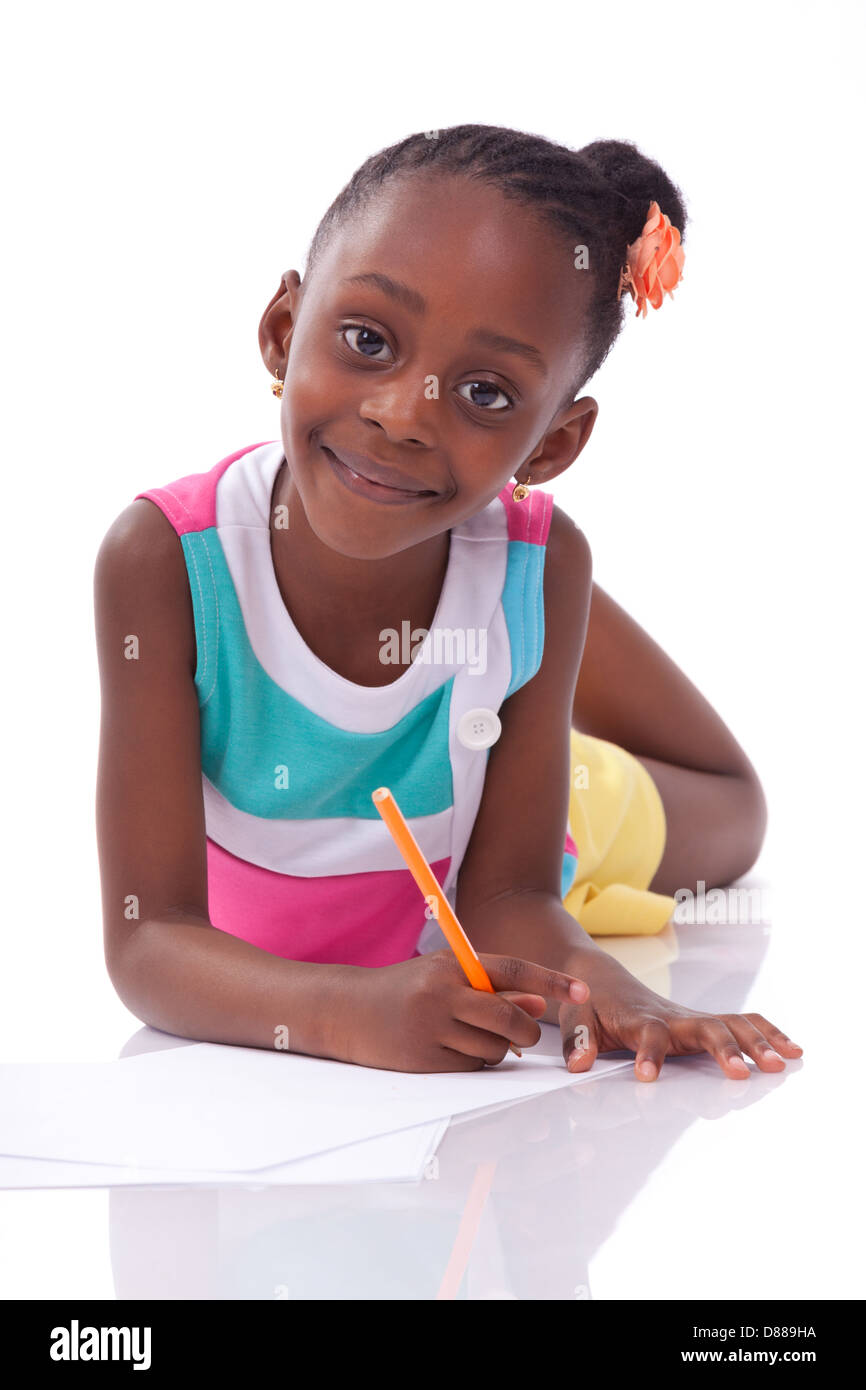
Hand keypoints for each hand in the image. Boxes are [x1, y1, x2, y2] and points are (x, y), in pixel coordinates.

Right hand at [338, 950, 589, 1071]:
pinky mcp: (422, 1058)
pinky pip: (469, 1068)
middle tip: (522, 1034)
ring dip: (493, 1050)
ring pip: (492, 1049)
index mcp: (452, 964)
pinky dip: (469, 1063)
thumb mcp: (446, 978)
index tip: (583, 991)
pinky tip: (446, 1051)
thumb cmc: (404, 990)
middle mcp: (442, 992)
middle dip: (524, 1031)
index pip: (513, 970)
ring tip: (465, 1038)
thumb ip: (493, 990)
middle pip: (508, 1019)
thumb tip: (538, 1006)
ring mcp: (430, 1026)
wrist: (346, 1009)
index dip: (551, 982)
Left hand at [557, 948, 802, 1080]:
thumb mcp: (575, 1019)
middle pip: (705, 1028)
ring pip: (732, 1024)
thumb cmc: (589, 1002)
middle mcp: (672, 1017)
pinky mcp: (703, 1024)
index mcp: (639, 1018)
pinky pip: (741, 1024)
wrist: (601, 976)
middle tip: (740, 1074)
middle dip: (724, 1049)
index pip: (648, 1034)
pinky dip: (768, 1033)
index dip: (649, 1054)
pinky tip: (793, 1050)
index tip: (648, 1078)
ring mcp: (692, 1019)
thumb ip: (579, 1041)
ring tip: (782, 1064)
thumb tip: (580, 1064)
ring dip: (757, 1042)